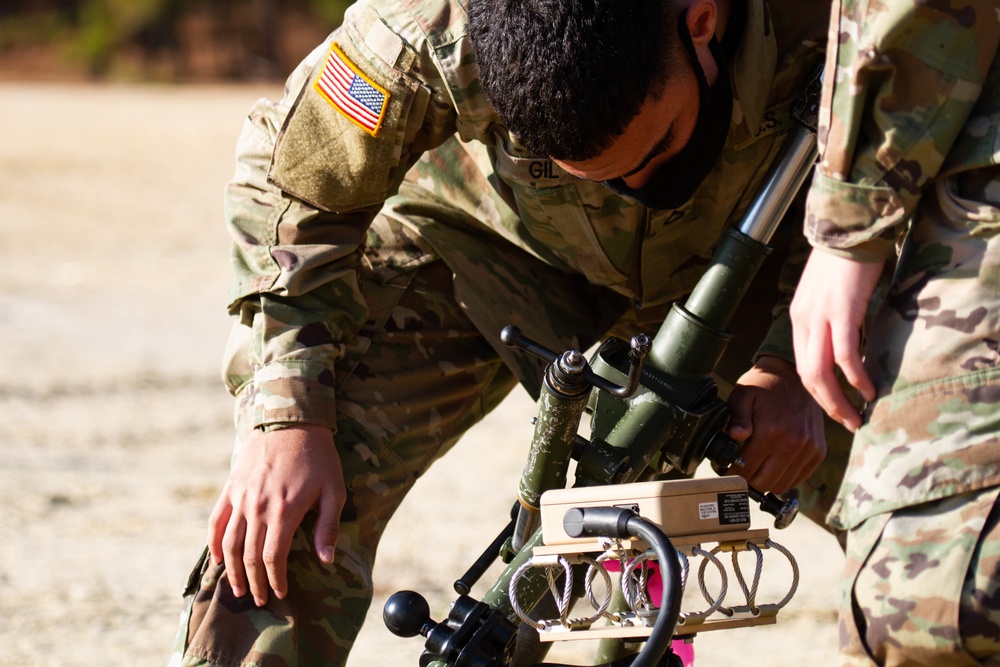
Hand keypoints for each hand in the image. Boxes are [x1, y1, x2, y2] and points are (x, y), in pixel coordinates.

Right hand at [207, 424, 344, 606]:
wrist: (291, 421)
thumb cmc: (318, 457)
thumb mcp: (334, 490)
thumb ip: (328, 527)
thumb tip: (326, 560)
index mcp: (284, 511)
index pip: (273, 557)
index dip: (275, 579)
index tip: (280, 592)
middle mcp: (258, 507)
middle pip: (250, 555)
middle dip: (255, 581)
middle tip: (260, 599)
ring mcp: (241, 497)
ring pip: (230, 543)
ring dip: (233, 570)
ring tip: (239, 589)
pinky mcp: (231, 488)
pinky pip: (217, 521)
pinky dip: (214, 543)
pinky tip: (219, 559)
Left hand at [725, 355, 826, 493]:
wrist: (794, 376)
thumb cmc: (764, 386)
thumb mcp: (742, 396)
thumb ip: (737, 418)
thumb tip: (735, 435)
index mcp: (771, 430)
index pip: (746, 469)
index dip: (732, 473)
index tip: (727, 470)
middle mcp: (793, 442)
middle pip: (764, 482)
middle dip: (748, 480)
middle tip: (740, 471)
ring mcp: (809, 448)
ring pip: (782, 485)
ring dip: (766, 481)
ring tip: (756, 469)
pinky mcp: (818, 451)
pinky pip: (799, 478)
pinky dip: (784, 477)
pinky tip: (773, 466)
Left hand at [790, 250, 883, 430]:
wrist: (851, 228)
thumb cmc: (846, 260)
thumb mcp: (829, 294)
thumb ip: (833, 320)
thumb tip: (848, 344)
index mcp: (798, 318)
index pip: (802, 365)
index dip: (818, 391)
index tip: (835, 407)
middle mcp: (803, 321)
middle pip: (807, 376)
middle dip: (826, 405)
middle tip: (847, 423)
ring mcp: (819, 318)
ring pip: (820, 373)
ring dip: (838, 401)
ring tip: (856, 417)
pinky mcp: (841, 312)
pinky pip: (844, 356)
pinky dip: (855, 379)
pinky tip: (867, 391)